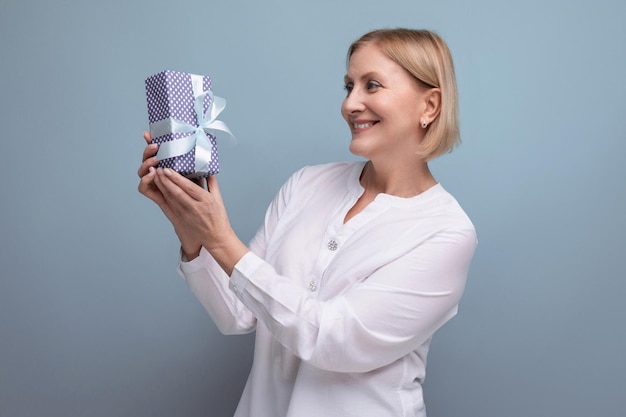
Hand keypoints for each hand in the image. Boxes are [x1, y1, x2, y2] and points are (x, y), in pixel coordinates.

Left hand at [137, 132, 247, 272]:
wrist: (215, 238)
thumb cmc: (218, 218)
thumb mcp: (218, 199)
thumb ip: (212, 183)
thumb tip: (207, 169)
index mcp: (205, 200)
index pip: (188, 187)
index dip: (176, 178)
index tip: (168, 169)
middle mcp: (194, 207)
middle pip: (176, 192)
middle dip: (165, 179)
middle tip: (158, 168)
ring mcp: (186, 214)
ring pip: (170, 198)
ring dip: (162, 186)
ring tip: (156, 174)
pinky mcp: (180, 219)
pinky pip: (169, 204)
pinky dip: (163, 194)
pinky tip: (159, 186)